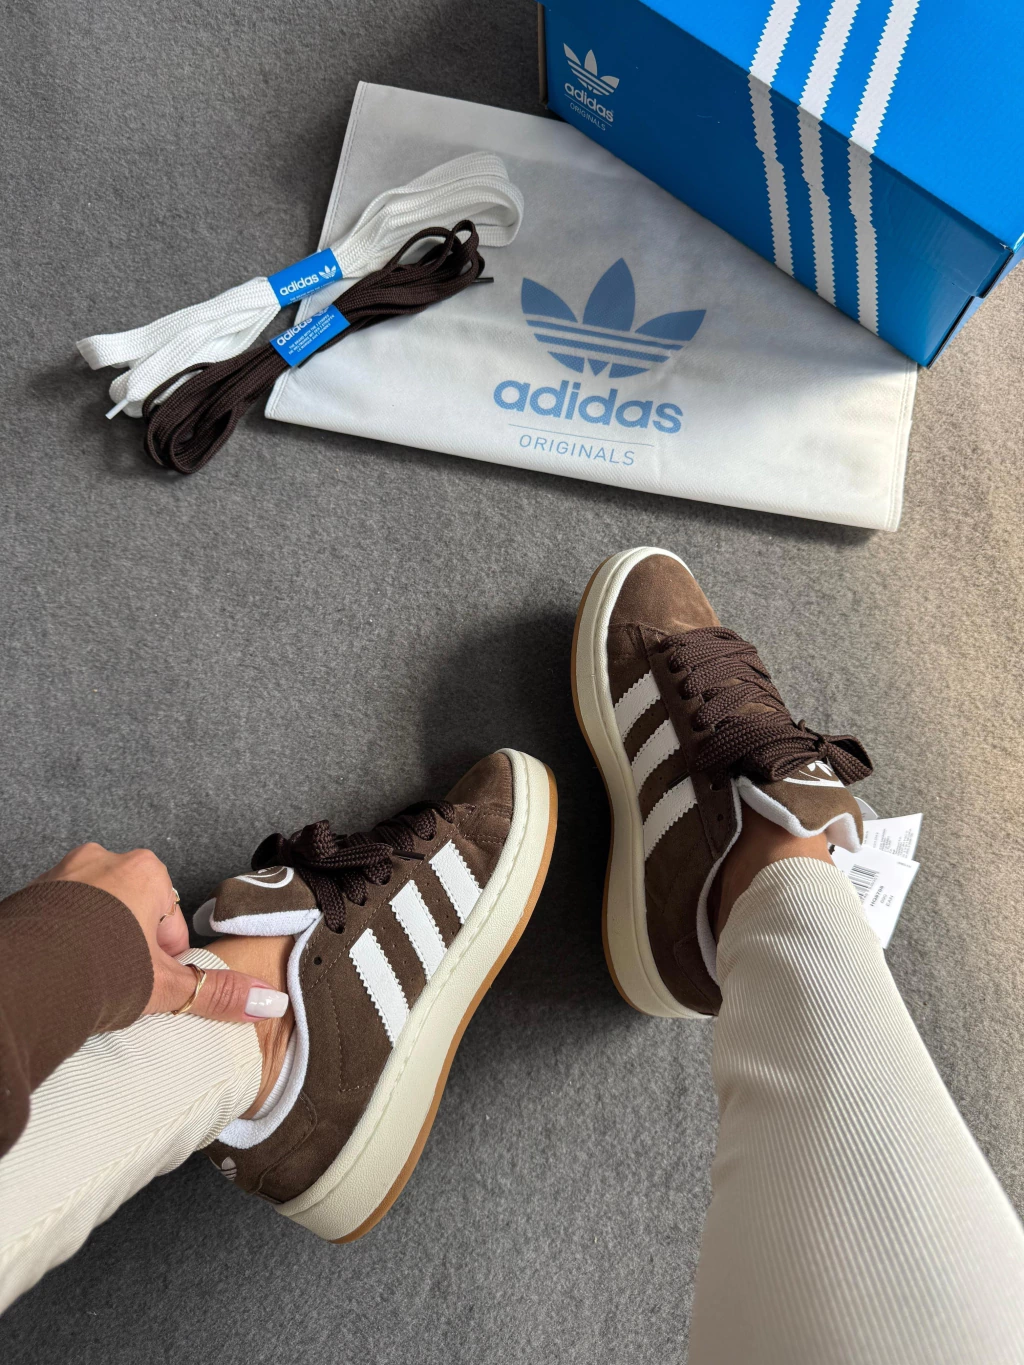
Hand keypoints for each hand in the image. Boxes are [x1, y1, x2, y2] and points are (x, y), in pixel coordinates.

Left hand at [34, 843, 288, 1022]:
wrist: (25, 979)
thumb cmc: (100, 968)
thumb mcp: (167, 985)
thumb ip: (218, 992)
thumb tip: (267, 1003)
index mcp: (146, 870)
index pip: (170, 920)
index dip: (162, 959)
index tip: (147, 979)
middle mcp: (102, 861)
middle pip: (131, 913)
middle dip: (127, 948)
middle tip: (117, 982)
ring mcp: (61, 875)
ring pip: (93, 916)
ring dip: (94, 945)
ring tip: (86, 980)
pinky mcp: (29, 896)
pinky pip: (57, 920)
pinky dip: (61, 944)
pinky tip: (59, 972)